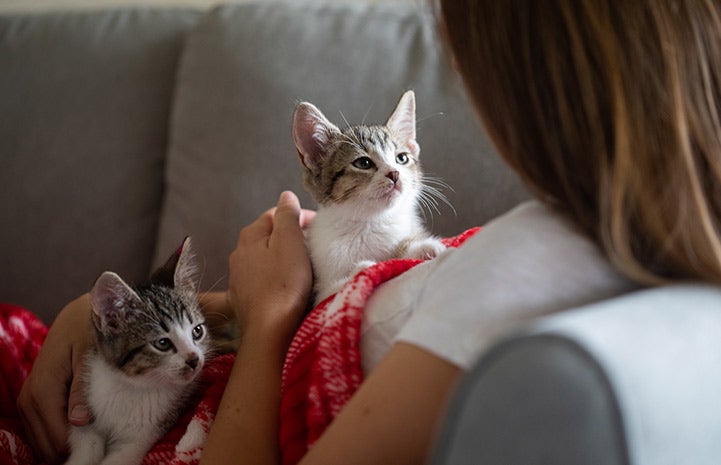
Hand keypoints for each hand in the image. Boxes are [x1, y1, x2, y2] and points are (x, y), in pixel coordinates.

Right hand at [17, 294, 93, 463]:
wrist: (80, 314)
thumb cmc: (90, 332)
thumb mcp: (90, 357)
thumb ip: (83, 390)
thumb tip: (78, 421)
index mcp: (43, 389)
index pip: (56, 436)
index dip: (78, 447)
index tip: (102, 448)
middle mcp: (29, 397)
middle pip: (46, 444)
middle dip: (70, 449)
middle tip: (99, 447)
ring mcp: (28, 399)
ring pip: (41, 440)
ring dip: (63, 444)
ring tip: (93, 440)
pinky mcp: (33, 398)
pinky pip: (41, 428)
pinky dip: (58, 434)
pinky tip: (80, 431)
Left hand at [227, 191, 314, 344]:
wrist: (269, 330)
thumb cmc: (284, 284)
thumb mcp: (290, 242)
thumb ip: (287, 216)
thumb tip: (286, 196)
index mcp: (250, 236)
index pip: (275, 214)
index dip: (298, 216)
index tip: (317, 226)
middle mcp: (239, 253)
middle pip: (267, 235)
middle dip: (288, 236)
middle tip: (312, 244)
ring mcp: (238, 277)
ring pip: (262, 258)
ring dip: (279, 257)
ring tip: (300, 265)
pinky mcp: (242, 299)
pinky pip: (259, 280)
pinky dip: (271, 276)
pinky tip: (282, 285)